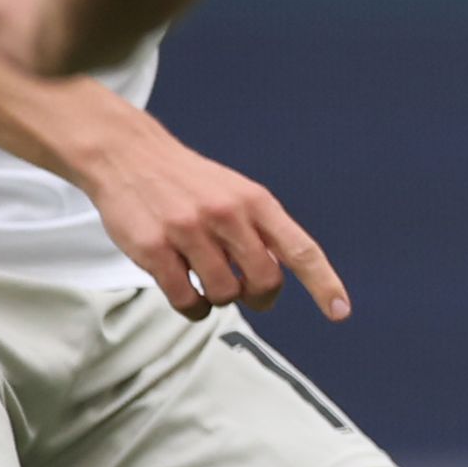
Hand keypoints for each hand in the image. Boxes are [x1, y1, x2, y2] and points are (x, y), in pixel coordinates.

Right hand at [78, 115, 348, 322]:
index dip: (324, 283)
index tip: (340, 311)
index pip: (301, 249)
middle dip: (260, 297)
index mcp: (256, 202)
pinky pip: (186, 300)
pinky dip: (193, 308)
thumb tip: (279, 279)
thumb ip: (262, 231)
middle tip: (249, 294)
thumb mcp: (238, 193)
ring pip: (225, 294)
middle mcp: (227, 215)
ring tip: (206, 282)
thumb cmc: (189, 182)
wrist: (127, 155)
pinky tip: (189, 296)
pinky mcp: (153, 248)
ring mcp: (188, 231)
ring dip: (220, 299)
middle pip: (265, 281)